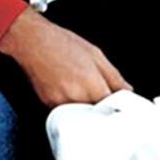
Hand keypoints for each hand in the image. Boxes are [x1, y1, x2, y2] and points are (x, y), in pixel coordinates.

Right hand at [0, 7, 128, 107]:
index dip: (117, 107)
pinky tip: (72, 92)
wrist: (32, 42)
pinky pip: (67, 113)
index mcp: (91, 85)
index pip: (112, 108)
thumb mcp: (96, 55)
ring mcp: (61, 104)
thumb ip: (114, 76)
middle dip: (103, 110)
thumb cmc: (62, 44)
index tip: (119, 104)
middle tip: (104, 99)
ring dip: (88, 111)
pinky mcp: (49, 106)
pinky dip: (74, 107)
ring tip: (85, 93)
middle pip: (97, 115)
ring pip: (82, 117)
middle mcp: (76, 98)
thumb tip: (127, 90)